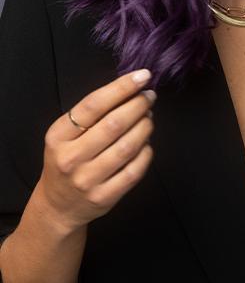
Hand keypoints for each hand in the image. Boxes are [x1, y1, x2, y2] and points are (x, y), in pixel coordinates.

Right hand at [35, 69, 155, 232]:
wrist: (58, 207)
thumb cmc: (67, 160)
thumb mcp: (66, 134)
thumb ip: (92, 114)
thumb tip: (131, 90)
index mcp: (59, 136)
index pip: (93, 105)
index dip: (121, 88)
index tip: (143, 76)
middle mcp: (70, 158)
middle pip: (113, 124)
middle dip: (138, 105)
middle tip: (149, 97)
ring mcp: (87, 180)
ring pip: (127, 147)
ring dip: (145, 127)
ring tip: (149, 117)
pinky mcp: (104, 198)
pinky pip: (134, 170)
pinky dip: (146, 152)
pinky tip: (146, 143)